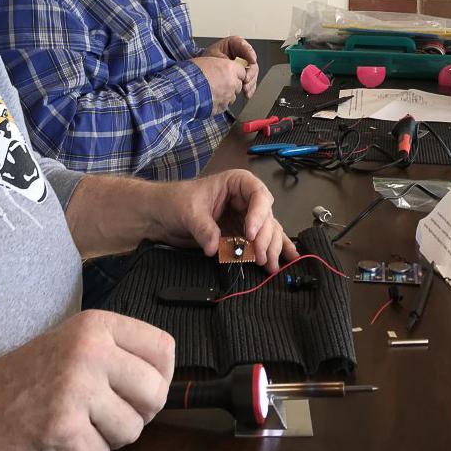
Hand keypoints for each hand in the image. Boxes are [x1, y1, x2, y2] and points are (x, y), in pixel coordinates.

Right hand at [0, 310, 173, 450]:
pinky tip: (55, 438)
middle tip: (104, 415)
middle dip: (136, 415)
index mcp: (96, 325)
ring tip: (72, 422)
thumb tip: (165, 381)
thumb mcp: (74, 346)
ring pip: (131, 430)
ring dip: (105, 438)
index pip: (164, 349)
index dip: (159, 377)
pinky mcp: (64, 427)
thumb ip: (117, 355)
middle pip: (156, 394)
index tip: (138, 390)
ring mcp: (77, 387)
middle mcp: (90, 350)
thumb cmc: (26, 380)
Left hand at [148, 170, 297, 272]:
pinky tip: (288, 258)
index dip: (258, 215)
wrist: (162, 215)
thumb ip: (203, 228)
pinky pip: (263, 240)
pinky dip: (274, 249)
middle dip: (265, 238)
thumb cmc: (176, 202)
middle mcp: (246, 200)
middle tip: (258, 257)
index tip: (250, 235)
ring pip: (268, 231)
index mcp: (237, 183)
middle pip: (267, 217)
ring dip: (270, 248)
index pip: (258, 196)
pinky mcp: (242, 235)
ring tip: (269, 266)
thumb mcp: (188, 212)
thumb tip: (213, 247)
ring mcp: (246, 218)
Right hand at [192, 56, 245, 111]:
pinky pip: (224, 106)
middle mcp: (232, 83)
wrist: (184, 89)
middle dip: (231, 84)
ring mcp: (228, 97)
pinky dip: (219, 104)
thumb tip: (221, 69)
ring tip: (212, 92)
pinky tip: (209, 100)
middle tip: (219, 83)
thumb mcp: (207, 61)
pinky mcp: (222, 107)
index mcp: (230, 68)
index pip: (242, 71)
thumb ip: (220, 66)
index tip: (229, 74)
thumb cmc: (192, 73)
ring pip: (232, 96)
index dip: (235, 73)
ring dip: (226, 95)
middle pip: (238, 85)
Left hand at [202, 36, 258, 98]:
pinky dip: (250, 88)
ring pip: (253, 73)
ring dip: (251, 83)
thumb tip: (238, 66)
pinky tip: (247, 93)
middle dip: (251, 73)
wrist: (202, 71)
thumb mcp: (214, 56)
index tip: (251, 61)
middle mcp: (241, 55)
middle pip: (252, 63)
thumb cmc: (207, 60)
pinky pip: (250, 81)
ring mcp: (244, 66)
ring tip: (245, 89)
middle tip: (246, 79)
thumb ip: (226, 59)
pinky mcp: (243, 75)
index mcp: (234, 44)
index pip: (244, 46)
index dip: (250, 53)